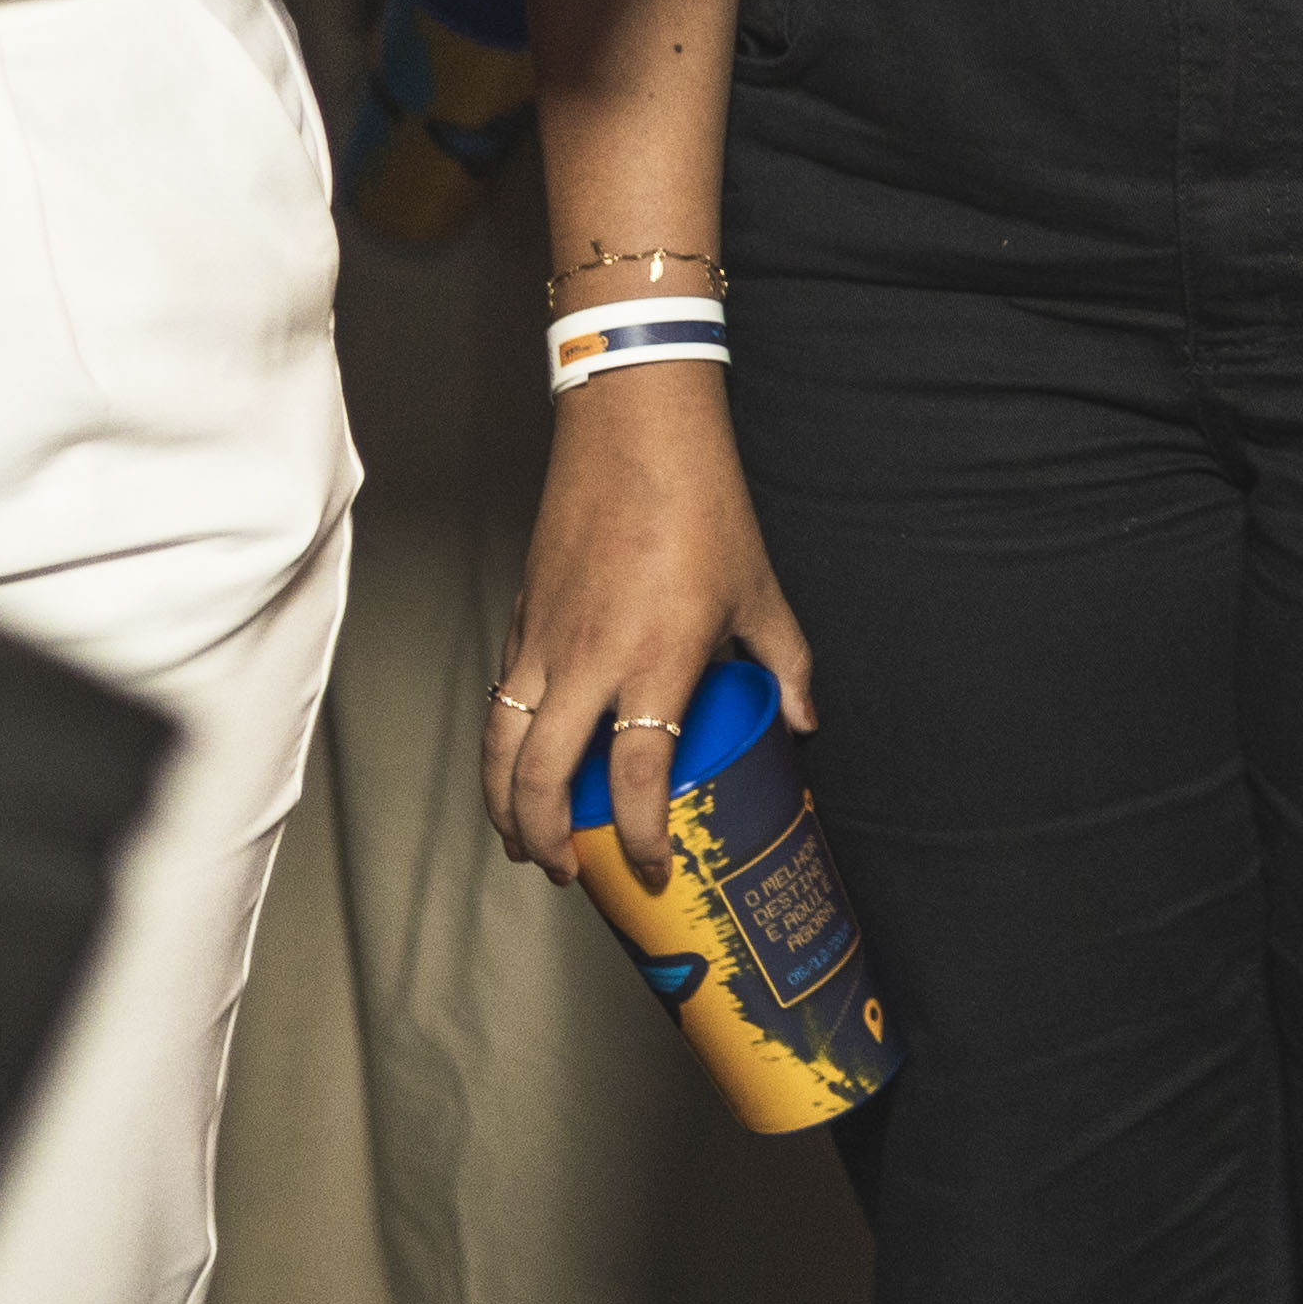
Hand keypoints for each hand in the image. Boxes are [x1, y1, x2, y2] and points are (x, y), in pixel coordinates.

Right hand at [488, 362, 811, 894]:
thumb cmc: (703, 506)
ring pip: (500, 746)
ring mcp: (545, 640)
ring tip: (522, 841)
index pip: (635, 775)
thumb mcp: (761, 591)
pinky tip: (518, 763)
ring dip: (503, 805)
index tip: (651, 867)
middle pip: (541, 777)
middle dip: (546, 840)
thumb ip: (786, 664)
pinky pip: (499, 700)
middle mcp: (589, 660)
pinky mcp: (522, 618)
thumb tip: (803, 721)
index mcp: (656, 659)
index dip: (639, 837)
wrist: (635, 431)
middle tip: (569, 871)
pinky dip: (500, 746)